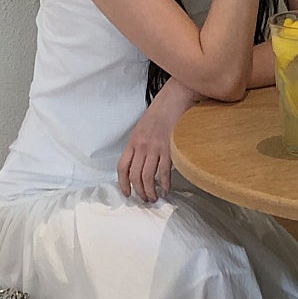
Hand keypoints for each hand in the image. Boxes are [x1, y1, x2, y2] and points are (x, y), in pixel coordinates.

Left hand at [118, 81, 196, 202]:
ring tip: (154, 198)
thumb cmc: (161, 112)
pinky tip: (165, 190)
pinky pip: (164, 172)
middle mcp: (142, 146)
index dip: (123, 183)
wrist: (175, 99)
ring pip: (147, 177)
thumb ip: (140, 144)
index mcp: (133, 141)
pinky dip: (164, 184)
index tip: (127, 193)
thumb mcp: (143, 127)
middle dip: (139, 191)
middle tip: (144, 199)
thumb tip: (140, 162)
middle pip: (134, 176)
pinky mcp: (169, 148)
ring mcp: (155, 148)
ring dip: (150, 191)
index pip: (122, 167)